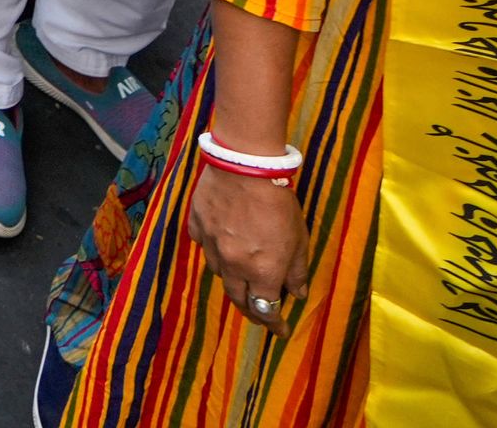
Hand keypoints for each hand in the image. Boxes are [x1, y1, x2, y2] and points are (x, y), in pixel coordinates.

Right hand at [187, 164, 306, 324]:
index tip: (281, 331)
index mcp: (262, 272)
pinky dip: (213, 250)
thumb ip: (297, 270)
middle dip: (251, 310)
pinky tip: (221, 242)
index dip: (275, 324)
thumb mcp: (299, 239)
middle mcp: (233, 266)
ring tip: (241, 272)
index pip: (266, 309)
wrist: (245, 166)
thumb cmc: (279, 202)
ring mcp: (211, 246)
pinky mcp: (197, 226)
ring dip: (232, 278)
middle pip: (238, 299)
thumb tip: (297, 293)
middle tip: (260, 312)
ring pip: (219, 274)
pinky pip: (204, 246)